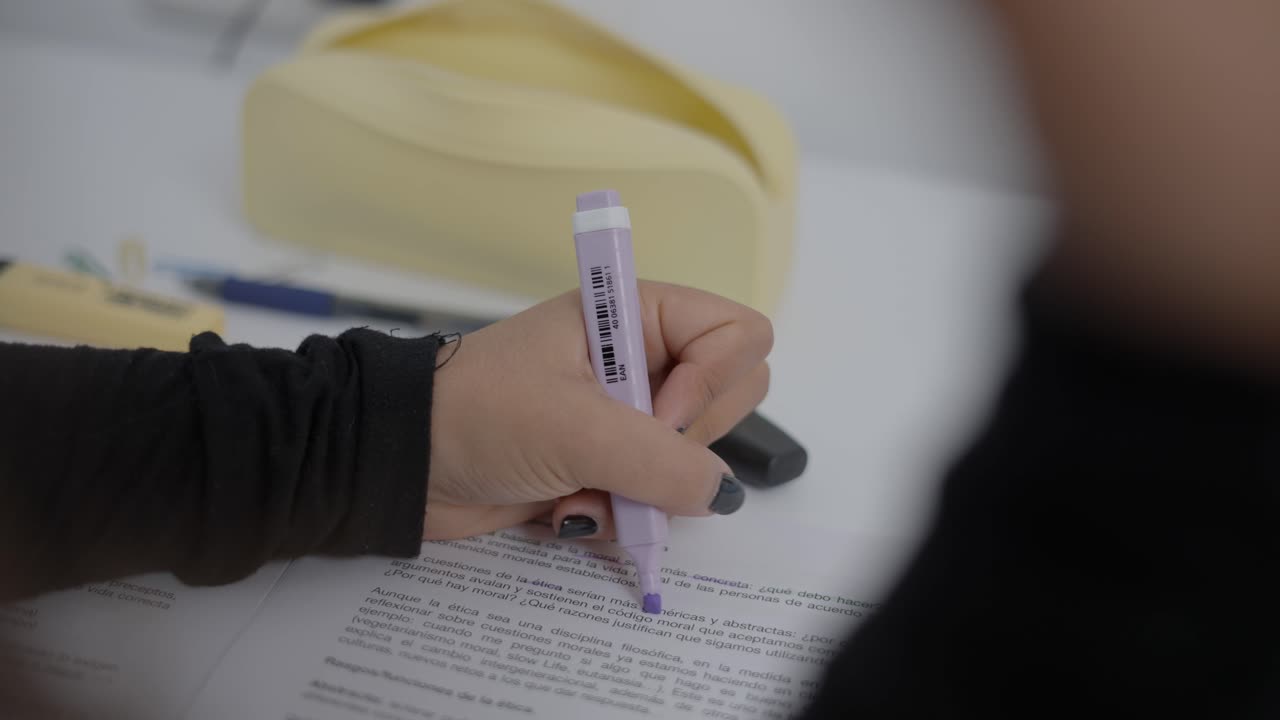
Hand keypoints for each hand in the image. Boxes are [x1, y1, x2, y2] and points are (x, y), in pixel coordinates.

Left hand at [425, 281, 772, 539]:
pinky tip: (566, 510)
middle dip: (682, 448)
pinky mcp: (604, 466)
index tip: (660, 415)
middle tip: (624, 452)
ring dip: (641, 492)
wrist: (401, 464)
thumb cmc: (478, 414)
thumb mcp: (575, 428)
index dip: (714, 382)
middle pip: (727, 401)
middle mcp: (639, 360)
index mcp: (634, 315)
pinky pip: (653, 498)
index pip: (737, 335)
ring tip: (580, 491)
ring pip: (691, 463)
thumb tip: (724, 492)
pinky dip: (616, 515)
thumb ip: (665, 462)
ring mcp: (624, 416)